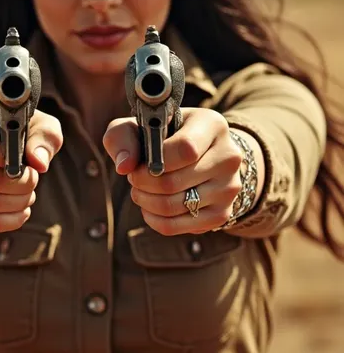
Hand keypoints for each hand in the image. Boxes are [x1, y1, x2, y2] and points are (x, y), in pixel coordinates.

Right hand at [0, 97, 62, 231]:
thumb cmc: (16, 132)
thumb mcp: (37, 124)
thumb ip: (43, 137)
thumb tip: (39, 163)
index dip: (2, 155)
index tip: (22, 161)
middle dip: (23, 184)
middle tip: (33, 180)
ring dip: (19, 203)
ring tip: (28, 194)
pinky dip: (10, 220)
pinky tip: (21, 210)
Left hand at [103, 108, 246, 234]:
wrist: (200, 154)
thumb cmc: (164, 136)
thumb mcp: (140, 125)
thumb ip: (123, 136)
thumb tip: (124, 166)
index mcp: (212, 125)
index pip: (185, 149)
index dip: (154, 162)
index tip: (139, 164)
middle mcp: (229, 156)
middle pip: (174, 182)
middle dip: (142, 184)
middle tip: (134, 178)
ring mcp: (229, 187)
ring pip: (173, 206)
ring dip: (146, 201)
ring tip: (140, 191)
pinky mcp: (222, 214)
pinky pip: (177, 227)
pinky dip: (154, 219)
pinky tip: (150, 207)